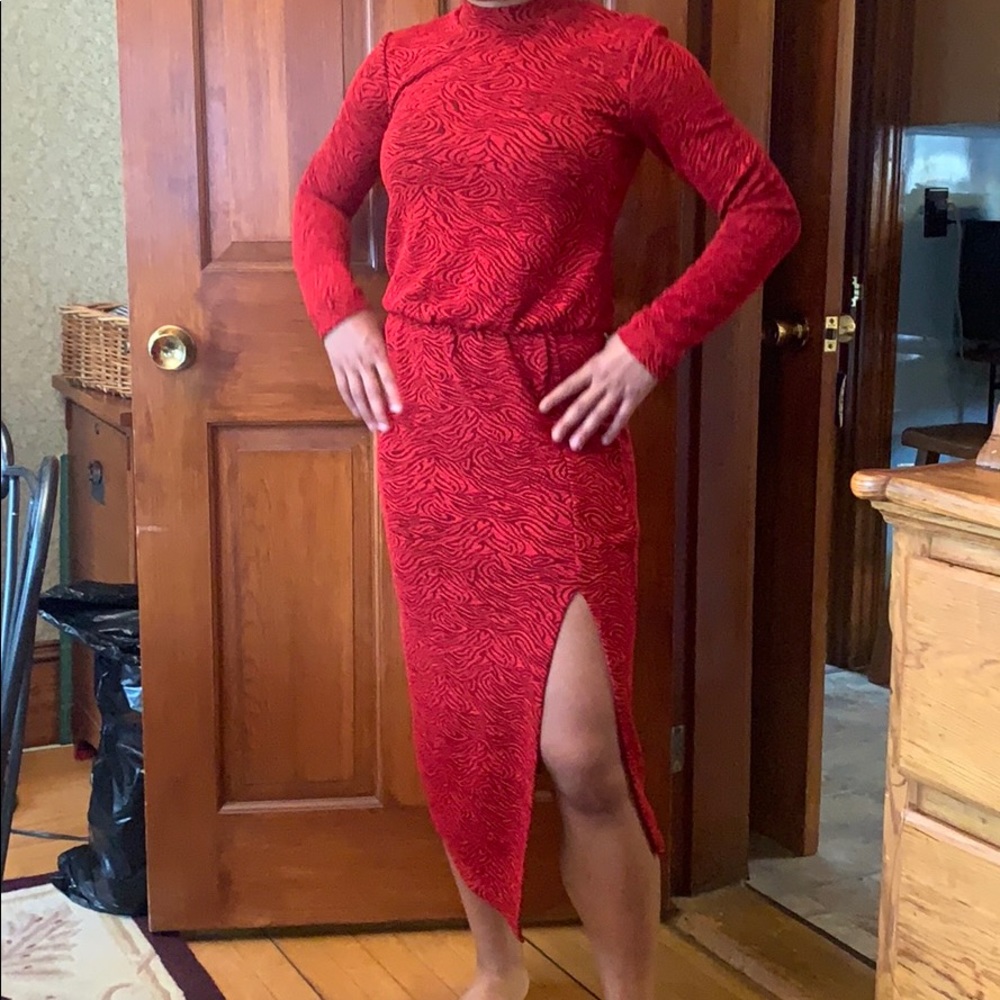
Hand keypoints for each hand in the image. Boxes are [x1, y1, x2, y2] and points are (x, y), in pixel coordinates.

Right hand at [323, 310, 401, 432]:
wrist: (336, 311)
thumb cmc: (364, 318)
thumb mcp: (382, 330)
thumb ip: (389, 350)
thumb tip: (403, 365)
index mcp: (376, 350)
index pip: (386, 376)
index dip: (392, 394)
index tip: (398, 410)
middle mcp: (361, 361)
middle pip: (370, 390)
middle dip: (378, 411)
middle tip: (386, 428)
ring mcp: (347, 365)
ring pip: (356, 394)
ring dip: (365, 412)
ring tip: (373, 427)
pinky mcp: (337, 367)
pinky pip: (344, 388)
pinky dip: (350, 403)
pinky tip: (358, 415)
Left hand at [539, 334, 655, 449]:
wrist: (655, 341)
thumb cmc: (630, 338)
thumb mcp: (607, 345)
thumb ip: (597, 358)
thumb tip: (590, 361)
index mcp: (593, 367)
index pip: (569, 385)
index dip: (555, 397)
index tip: (542, 409)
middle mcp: (602, 382)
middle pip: (581, 405)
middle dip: (567, 422)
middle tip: (556, 437)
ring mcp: (618, 391)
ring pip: (598, 415)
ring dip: (586, 431)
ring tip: (575, 445)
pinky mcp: (633, 398)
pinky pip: (621, 417)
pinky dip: (613, 430)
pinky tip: (604, 441)